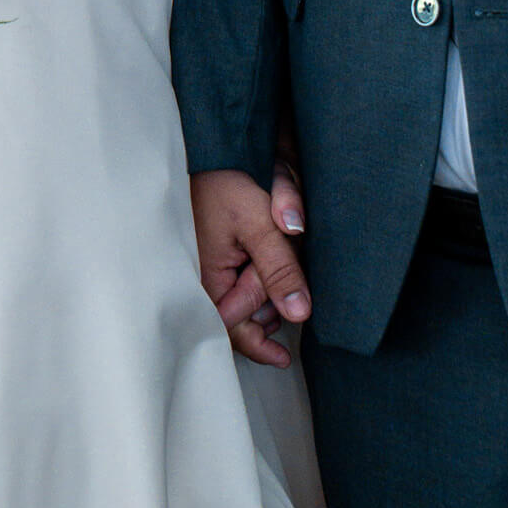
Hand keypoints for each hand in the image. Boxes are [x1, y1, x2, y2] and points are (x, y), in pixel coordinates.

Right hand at [191, 167, 310, 368]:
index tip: (283, 359)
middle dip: (269, 299)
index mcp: (208, 279)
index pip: (234, 328)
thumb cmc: (230, 183)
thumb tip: (300, 314)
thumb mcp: (260, 225)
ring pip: (250, 293)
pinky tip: (274, 246)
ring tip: (280, 242)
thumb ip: (280, 269)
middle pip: (246, 312)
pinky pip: (246, 275)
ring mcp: (215, 265)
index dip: (259, 345)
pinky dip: (263, 269)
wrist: (216, 149)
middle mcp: (207, 278)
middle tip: (283, 258)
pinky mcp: (222, 253)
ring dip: (269, 281)